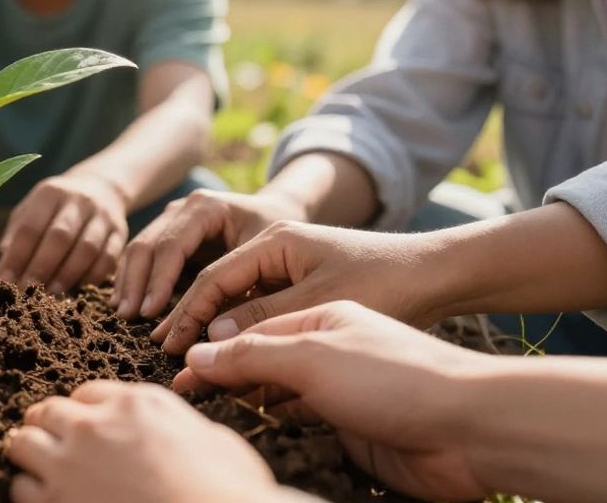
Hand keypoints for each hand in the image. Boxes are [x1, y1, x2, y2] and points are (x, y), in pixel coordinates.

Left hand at [0, 172, 127, 293]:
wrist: (100, 188)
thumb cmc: (55, 207)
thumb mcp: (32, 209)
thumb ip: (16, 234)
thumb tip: (3, 267)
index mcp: (50, 193)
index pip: (30, 227)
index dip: (16, 256)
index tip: (5, 279)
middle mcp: (78, 201)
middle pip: (59, 237)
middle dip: (42, 266)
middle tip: (28, 289)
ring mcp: (102, 216)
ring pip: (86, 249)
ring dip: (67, 275)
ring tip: (51, 294)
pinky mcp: (120, 232)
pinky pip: (109, 258)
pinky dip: (92, 277)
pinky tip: (78, 289)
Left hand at [8, 381, 278, 501]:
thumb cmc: (230, 492)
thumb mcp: (214, 439)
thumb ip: (178, 424)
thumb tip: (174, 430)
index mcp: (134, 405)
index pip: (87, 394)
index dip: (87, 412)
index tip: (90, 429)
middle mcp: (94, 427)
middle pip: (47, 411)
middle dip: (49, 426)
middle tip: (56, 445)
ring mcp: (70, 465)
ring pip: (21, 443)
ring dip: (30, 454)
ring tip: (41, 469)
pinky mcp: (55, 502)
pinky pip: (21, 488)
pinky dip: (28, 492)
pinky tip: (46, 500)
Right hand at [114, 189, 303, 318]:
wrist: (284, 218)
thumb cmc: (284, 241)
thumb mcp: (272, 265)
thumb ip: (248, 293)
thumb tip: (216, 333)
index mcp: (207, 207)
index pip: (173, 246)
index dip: (160, 282)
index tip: (151, 315)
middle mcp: (183, 208)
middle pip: (148, 244)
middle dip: (137, 283)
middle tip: (128, 318)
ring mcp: (173, 218)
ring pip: (139, 248)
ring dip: (129, 282)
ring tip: (122, 315)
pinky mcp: (170, 233)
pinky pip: (143, 255)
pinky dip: (133, 279)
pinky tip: (127, 303)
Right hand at [154, 221, 444, 352]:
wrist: (442, 279)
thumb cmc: (388, 284)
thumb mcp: (321, 301)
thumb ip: (264, 318)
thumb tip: (213, 335)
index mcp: (274, 240)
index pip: (213, 278)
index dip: (187, 314)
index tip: (167, 346)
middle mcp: (277, 251)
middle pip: (221, 290)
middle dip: (192, 322)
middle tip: (164, 354)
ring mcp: (293, 272)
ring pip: (242, 306)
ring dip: (220, 333)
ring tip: (193, 363)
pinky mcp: (309, 294)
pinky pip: (266, 317)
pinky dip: (250, 340)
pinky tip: (239, 364)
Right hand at [175, 301, 488, 501]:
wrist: (471, 422)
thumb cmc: (395, 370)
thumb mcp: (312, 354)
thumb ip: (250, 351)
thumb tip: (197, 351)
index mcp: (299, 272)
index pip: (227, 289)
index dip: (193, 319)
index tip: (164, 351)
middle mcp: (310, 311)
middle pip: (244, 329)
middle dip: (211, 355)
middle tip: (176, 387)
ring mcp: (326, 356)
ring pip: (265, 368)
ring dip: (236, 385)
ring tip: (202, 406)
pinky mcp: (340, 400)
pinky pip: (290, 402)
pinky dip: (266, 410)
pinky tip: (246, 421)